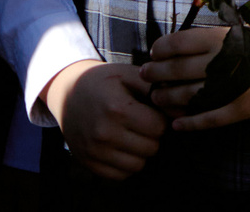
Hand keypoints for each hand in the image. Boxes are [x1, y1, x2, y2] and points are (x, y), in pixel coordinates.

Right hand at [47, 59, 164, 178]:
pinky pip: (120, 175)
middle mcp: (105, 133)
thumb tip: (181, 112)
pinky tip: (123, 147)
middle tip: (144, 124)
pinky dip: (126, 164)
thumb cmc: (105, 82)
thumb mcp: (130, 75)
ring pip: (138, 165)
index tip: (153, 112)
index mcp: (118, 109)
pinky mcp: (88, 163)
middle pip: (151, 148)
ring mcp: (95, 151)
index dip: (161, 119)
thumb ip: (157, 90)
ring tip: (134, 135)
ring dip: (141, 152)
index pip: (159, 127)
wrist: (67, 93)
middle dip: (153, 136)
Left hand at [143, 25, 249, 128]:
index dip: (161, 49)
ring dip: (167, 98)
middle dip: (156, 74)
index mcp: (223, 38)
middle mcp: (223, 62)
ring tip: (157, 98)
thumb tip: (177, 42)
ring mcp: (230, 88)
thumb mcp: (242, 29)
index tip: (154, 53)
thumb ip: (212, 34)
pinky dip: (189, 123)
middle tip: (146, 76)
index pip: (179, 43)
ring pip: (187, 95)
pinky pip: (208, 119)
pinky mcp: (239, 109)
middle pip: (177, 70)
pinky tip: (177, 123)